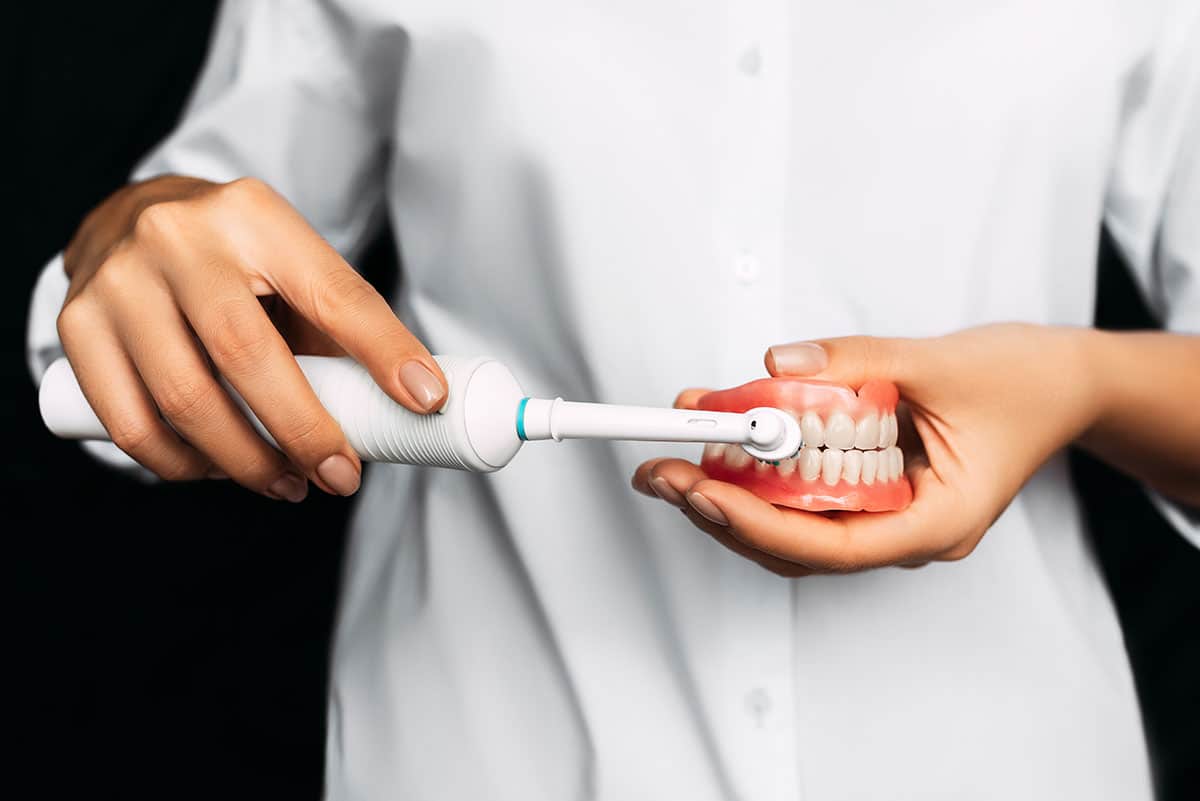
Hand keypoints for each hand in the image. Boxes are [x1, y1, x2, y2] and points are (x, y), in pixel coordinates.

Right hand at [57, 175, 446, 500]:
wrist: (134, 219)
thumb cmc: (239, 261)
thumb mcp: (294, 268)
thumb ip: (343, 328)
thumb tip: (413, 404)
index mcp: (256, 215)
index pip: (334, 293)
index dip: (384, 352)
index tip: (425, 403)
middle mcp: (179, 239)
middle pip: (248, 357)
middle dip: (305, 433)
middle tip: (341, 477)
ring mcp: (120, 281)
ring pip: (185, 400)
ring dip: (245, 463)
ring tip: (287, 483)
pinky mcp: (79, 324)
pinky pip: (131, 422)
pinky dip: (180, 465)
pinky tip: (215, 471)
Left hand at [633, 324, 1101, 575]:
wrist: (1062, 385)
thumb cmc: (1023, 383)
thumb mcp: (938, 360)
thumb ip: (853, 361)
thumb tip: (774, 367)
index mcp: (938, 519)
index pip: (835, 546)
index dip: (761, 524)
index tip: (703, 493)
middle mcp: (906, 530)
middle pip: (800, 545)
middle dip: (723, 510)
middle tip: (663, 473)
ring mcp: (889, 514)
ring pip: (796, 525)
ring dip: (732, 491)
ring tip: (674, 457)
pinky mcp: (874, 490)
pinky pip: (809, 492)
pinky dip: (763, 468)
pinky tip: (723, 441)